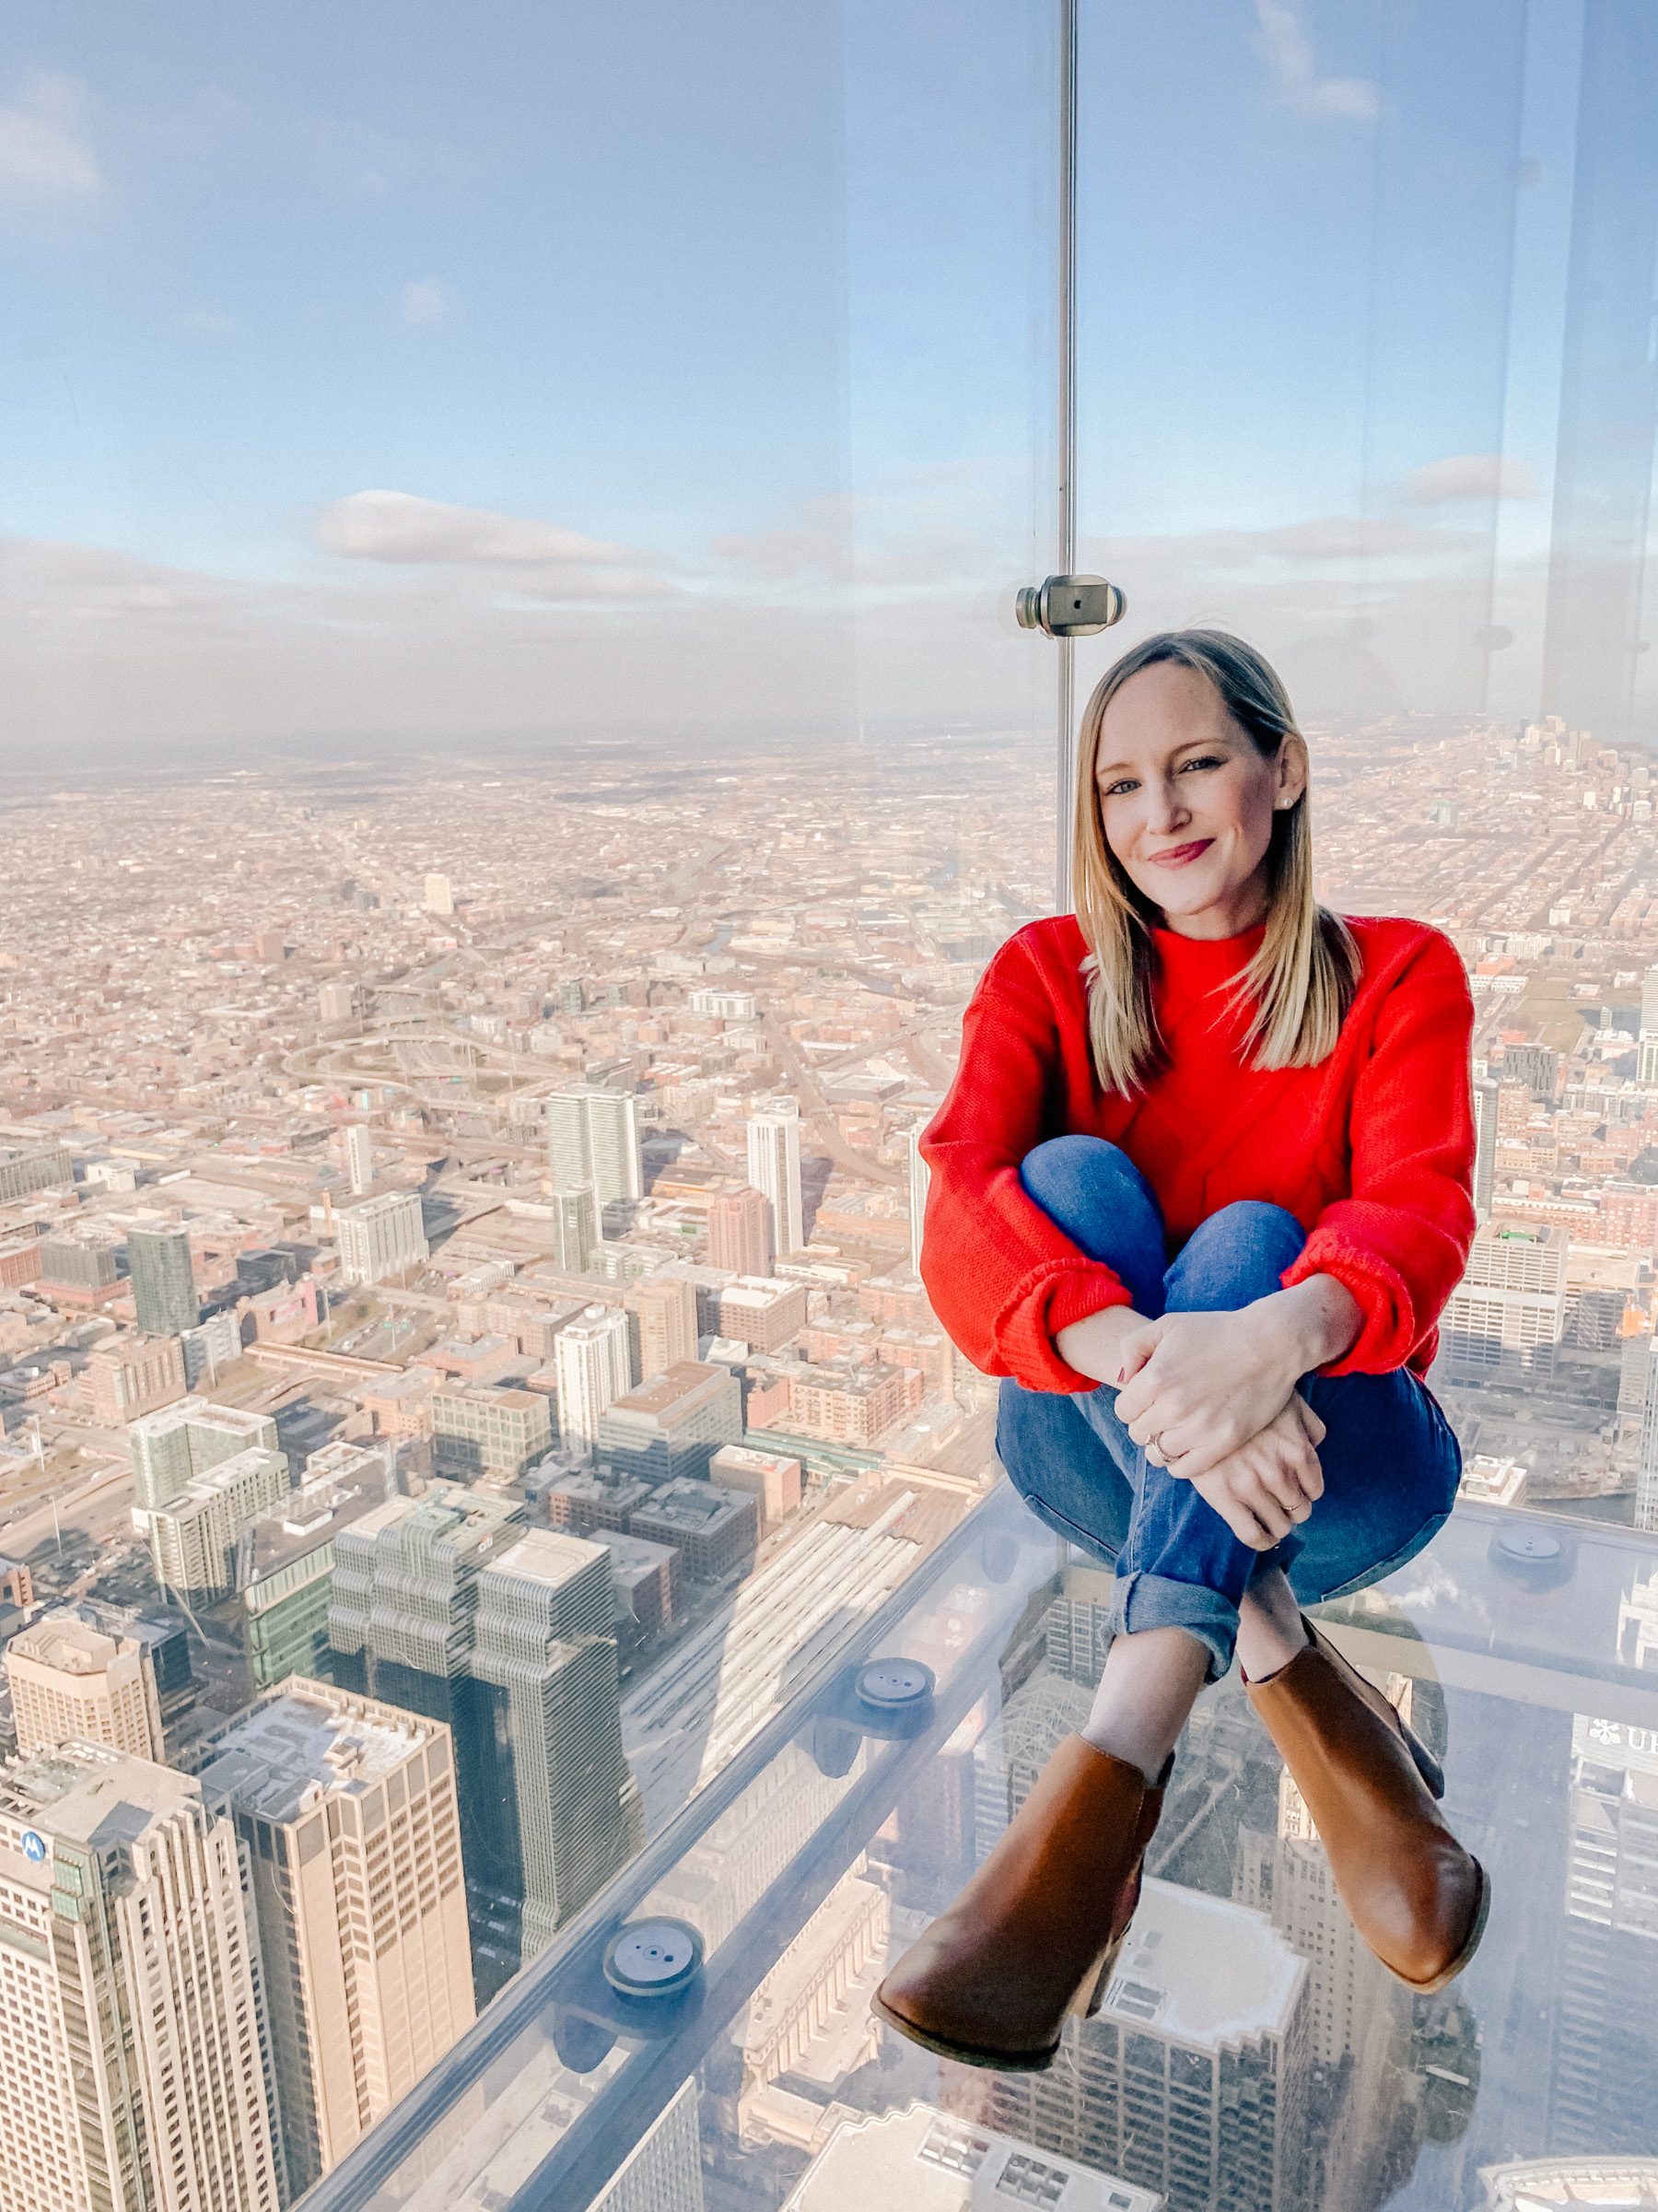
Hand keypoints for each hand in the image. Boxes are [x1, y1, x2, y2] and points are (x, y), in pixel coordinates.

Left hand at [1113, 1305, 1304, 1480]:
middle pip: (1138, 1434)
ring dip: (1162, 1444)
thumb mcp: (1168, 1324)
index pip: (1123, 1411)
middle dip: (1147, 1423)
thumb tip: (1122, 1379)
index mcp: (1154, 1379)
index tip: (1149, 1399)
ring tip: (1176, 1430)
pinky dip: (1180, 1462)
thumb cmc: (1217, 1330)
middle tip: (1164, 1413)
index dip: (1133, 1404)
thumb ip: (1133, 1346)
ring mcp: (1199, 1428)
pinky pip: (1186, 1469)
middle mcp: (1173, 1407)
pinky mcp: (1223, 1443)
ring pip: (1159, 1454)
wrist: (1270, 1343)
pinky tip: (1188, 1446)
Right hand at [1182, 1394, 1325, 1550]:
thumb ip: (1310, 1424)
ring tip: (1270, 1518)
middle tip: (1281, 1504)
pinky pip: (1251, 1534)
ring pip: (1280, 1525)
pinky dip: (1262, 1541)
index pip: (1315, 1489)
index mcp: (1297, 1450)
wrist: (1198, 1394)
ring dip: (1278, 1524)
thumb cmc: (1245, 1397)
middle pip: (1300, 1510)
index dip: (1306, 1493)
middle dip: (1293, 1509)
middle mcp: (1279, 1470)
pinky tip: (1262, 1537)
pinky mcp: (1225, 1496)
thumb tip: (1316, 1445)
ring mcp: (1252, 1485)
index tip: (1296, 1491)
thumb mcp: (1289, 1402)